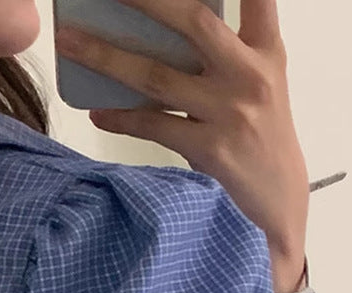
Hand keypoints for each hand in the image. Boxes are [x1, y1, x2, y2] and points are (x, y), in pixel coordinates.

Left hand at [54, 0, 308, 280]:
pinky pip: (154, 125)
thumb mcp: (261, 91)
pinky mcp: (212, 151)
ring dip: (107, 57)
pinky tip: (97, 111)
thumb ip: (226, 58)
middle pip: (194, 20)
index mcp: (267, 54)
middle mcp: (251, 75)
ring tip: (71, 42)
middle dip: (146, 0)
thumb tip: (156, 39)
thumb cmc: (260, 147)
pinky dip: (121, 118)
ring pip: (158, 75)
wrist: (280, 211)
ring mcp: (231, 113)